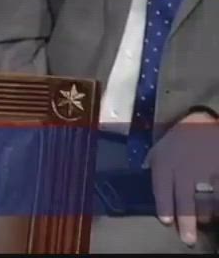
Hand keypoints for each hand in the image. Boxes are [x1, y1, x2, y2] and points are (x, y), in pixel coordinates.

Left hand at [149, 110, 218, 246]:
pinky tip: (216, 210)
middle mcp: (183, 168)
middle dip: (186, 221)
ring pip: (206, 198)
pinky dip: (218, 202)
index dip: (165, 207)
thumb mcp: (159, 148)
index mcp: (164, 163)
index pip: (162, 189)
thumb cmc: (179, 137)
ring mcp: (204, 168)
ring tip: (203, 222)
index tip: (166, 222)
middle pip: (184, 200)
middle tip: (187, 239)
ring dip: (204, 214)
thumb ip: (153, 167)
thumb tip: (146, 184)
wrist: (204, 119)